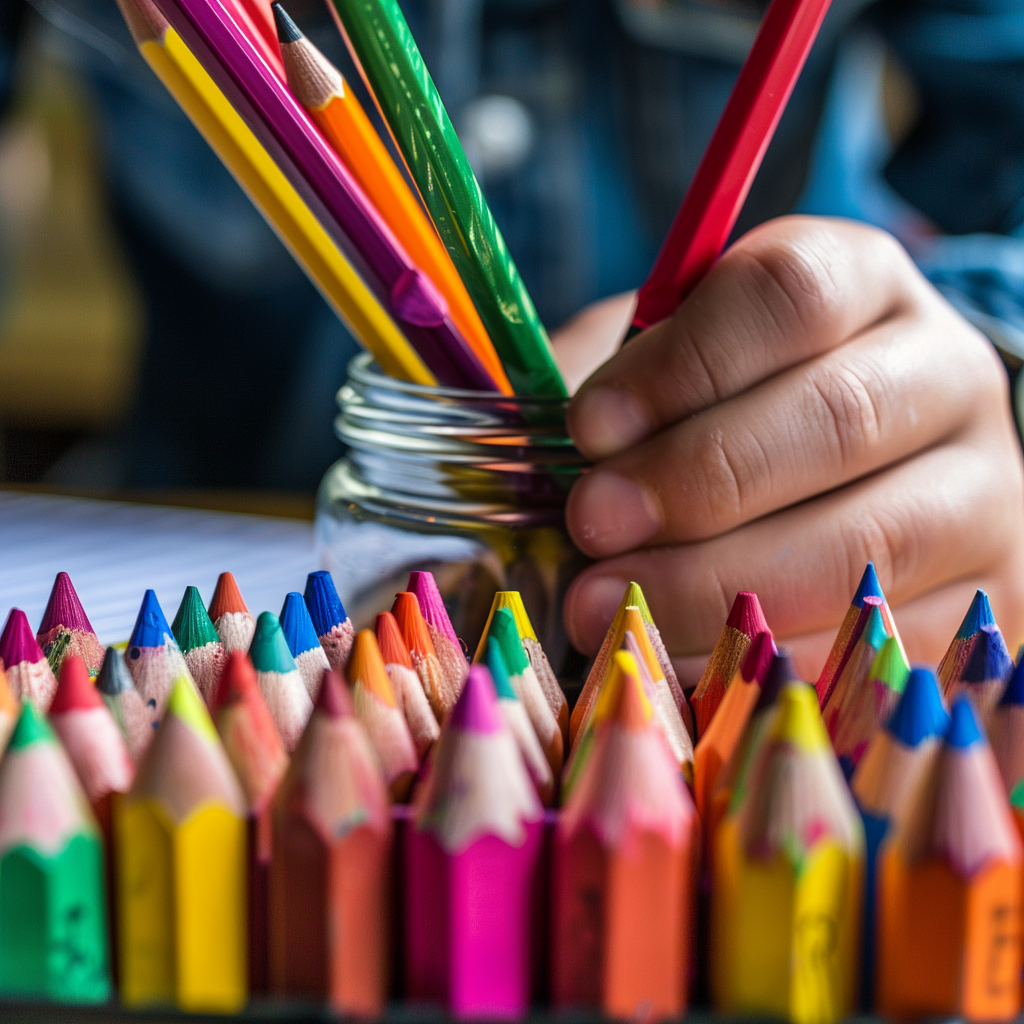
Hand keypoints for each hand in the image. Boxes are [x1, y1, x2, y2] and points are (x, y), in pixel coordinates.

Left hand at [554, 216, 1023, 685]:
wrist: (840, 484)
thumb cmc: (722, 410)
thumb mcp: (666, 367)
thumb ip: (619, 388)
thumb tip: (561, 457)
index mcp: (866, 285)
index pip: (791, 294)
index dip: (683, 364)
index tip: (589, 428)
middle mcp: (946, 376)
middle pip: (837, 416)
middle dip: (695, 480)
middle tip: (591, 521)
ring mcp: (981, 494)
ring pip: (863, 542)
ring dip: (713, 580)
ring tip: (602, 600)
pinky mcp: (977, 600)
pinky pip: (870, 641)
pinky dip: (757, 653)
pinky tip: (672, 652)